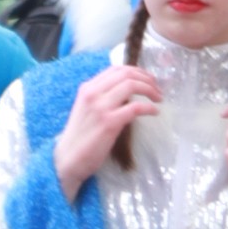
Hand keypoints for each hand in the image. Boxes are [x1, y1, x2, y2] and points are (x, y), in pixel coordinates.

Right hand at [53, 63, 161, 197]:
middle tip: (157, 88)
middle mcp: (93, 93)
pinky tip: (154, 112)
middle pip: (126, 74)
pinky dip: (149, 107)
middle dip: (146, 78)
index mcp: (87, 88)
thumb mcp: (86, 109)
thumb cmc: (79, 137)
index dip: (136, 71)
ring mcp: (101, 107)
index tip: (147, 79)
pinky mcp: (109, 123)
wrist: (68, 159)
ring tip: (158, 98)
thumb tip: (126, 92)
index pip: (115, 69)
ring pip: (131, 85)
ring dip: (150, 90)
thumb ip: (102, 97)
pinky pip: (135, 108)